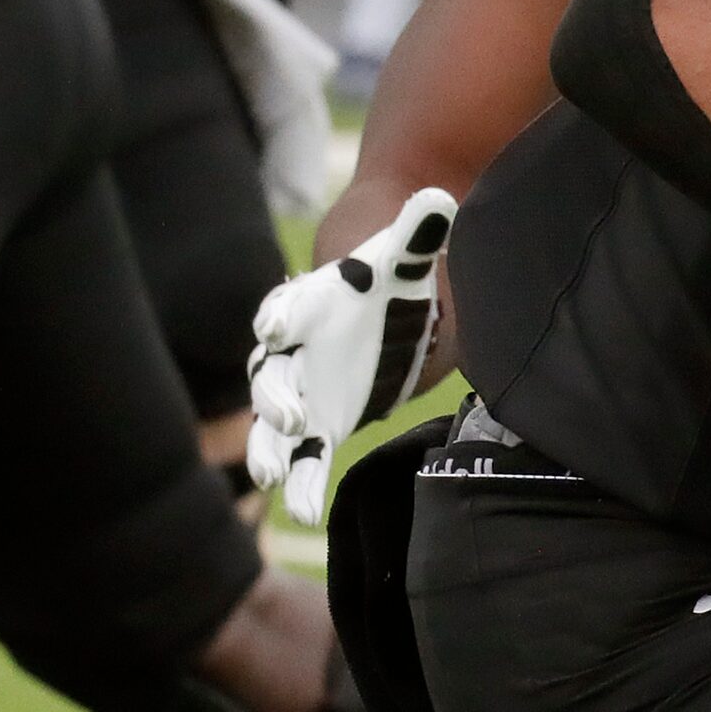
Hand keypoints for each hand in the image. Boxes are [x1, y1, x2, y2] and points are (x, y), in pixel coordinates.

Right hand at [245, 188, 454, 525]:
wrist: (378, 306)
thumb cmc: (384, 279)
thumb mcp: (403, 256)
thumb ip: (417, 231)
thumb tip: (440, 197)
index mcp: (308, 305)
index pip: (285, 308)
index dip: (282, 314)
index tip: (279, 325)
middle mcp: (293, 352)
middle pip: (270, 374)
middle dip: (275, 394)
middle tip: (289, 413)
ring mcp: (299, 390)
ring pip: (273, 422)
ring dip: (271, 447)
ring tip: (273, 475)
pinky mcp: (317, 421)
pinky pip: (301, 456)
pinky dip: (300, 481)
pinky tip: (304, 514)